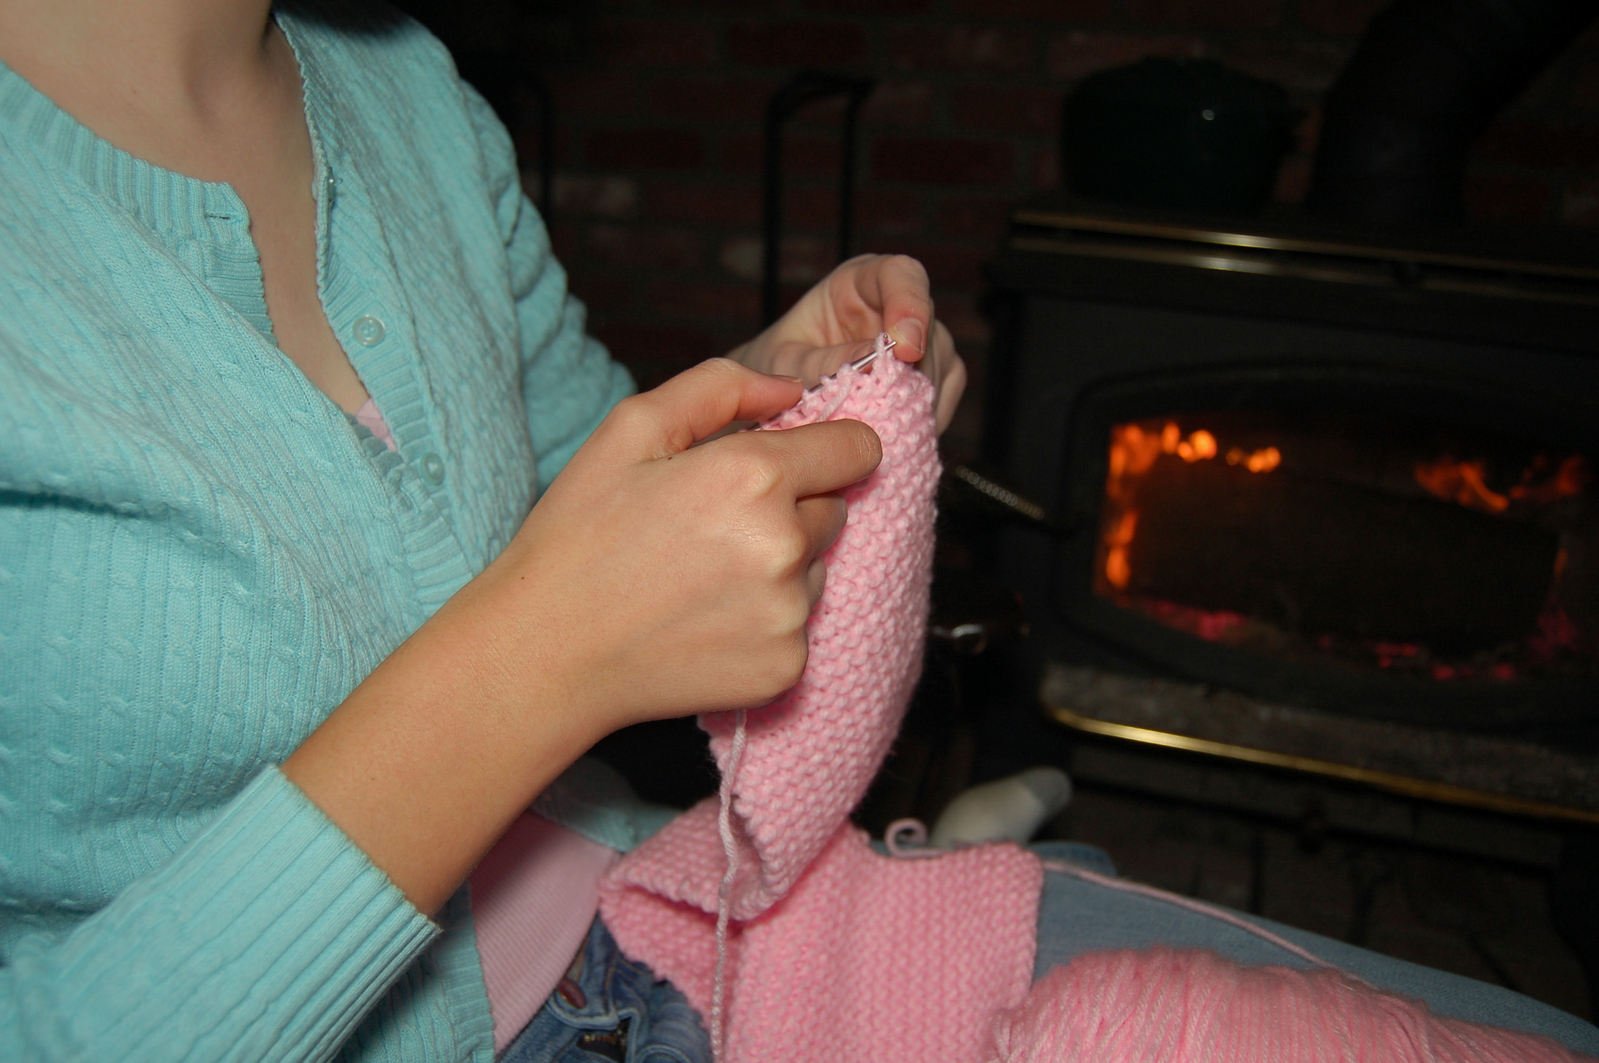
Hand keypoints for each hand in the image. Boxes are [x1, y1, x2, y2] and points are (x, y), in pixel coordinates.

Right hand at [285, 359, 879, 912]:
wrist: (546, 653)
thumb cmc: (580, 534)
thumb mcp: (631, 428)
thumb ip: (721, 388)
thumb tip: (792, 390)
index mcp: (754, 476)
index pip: (858, 448)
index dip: (826, 448)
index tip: (791, 462)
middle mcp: (785, 545)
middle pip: (837, 508)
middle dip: (794, 506)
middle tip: (715, 525)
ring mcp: (789, 613)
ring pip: (817, 568)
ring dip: (781, 565)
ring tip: (702, 575)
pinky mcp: (786, 667)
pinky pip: (799, 625)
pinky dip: (766, 620)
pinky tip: (705, 618)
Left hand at [730, 254, 966, 431]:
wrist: (768, 405)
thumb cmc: (770, 370)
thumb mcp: (784, 364)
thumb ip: (823, 362)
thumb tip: (873, 364)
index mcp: (858, 284)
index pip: (900, 275)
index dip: (910, 305)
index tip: (906, 348)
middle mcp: (895, 309)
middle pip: (928, 329)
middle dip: (910, 373)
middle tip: (881, 411)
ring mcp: (918, 345)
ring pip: (940, 368)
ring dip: (912, 402)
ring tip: (873, 431)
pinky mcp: (927, 381)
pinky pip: (941, 399)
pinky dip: (921, 420)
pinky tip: (891, 435)